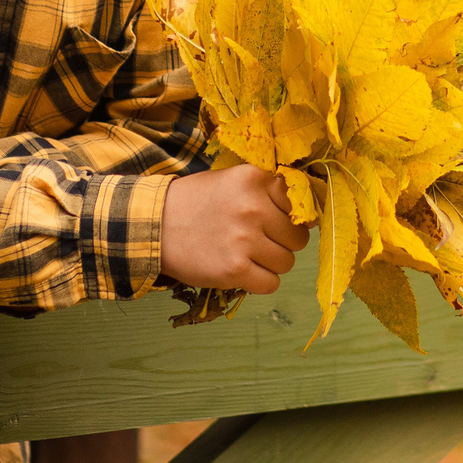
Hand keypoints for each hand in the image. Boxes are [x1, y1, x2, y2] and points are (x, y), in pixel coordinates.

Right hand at [159, 166, 308, 292]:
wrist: (153, 225)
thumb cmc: (196, 202)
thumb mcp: (232, 181)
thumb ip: (266, 191)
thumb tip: (308, 217)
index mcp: (255, 179)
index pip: (299, 203)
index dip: (289, 215)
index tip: (273, 220)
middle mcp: (253, 207)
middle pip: (298, 237)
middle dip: (283, 243)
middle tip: (259, 241)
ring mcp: (244, 239)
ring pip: (287, 262)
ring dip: (271, 264)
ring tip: (246, 255)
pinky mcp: (234, 269)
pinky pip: (271, 284)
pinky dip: (260, 282)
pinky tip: (242, 271)